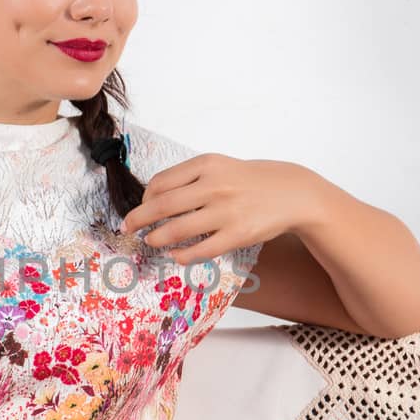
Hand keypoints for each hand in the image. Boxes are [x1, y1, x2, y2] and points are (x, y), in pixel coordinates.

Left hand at [120, 154, 320, 266]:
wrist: (292, 192)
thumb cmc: (249, 180)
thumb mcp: (220, 167)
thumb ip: (190, 178)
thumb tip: (153, 199)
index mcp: (206, 164)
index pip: (161, 182)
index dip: (144, 198)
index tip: (141, 207)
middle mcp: (214, 185)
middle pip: (162, 206)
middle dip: (138, 219)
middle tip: (127, 228)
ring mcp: (226, 211)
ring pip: (177, 230)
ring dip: (157, 238)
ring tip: (151, 241)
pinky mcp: (238, 235)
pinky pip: (201, 250)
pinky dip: (182, 255)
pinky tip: (176, 255)